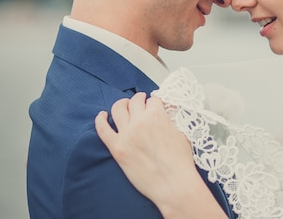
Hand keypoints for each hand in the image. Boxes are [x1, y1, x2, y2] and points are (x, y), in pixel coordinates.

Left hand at [95, 93, 226, 218]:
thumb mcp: (182, 132)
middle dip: (139, 99)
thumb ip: (172, 118)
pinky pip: (103, 129)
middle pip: (134, 101)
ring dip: (122, 104)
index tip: (154, 105)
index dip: (154, 102)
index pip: (153, 100)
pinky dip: (100, 120)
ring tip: (124, 106)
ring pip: (118, 109)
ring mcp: (126, 134)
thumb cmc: (180, 161)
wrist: (173, 183)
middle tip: (140, 102)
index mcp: (157, 115)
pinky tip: (102, 116)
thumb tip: (168, 109)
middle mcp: (139, 121)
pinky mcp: (117, 148)